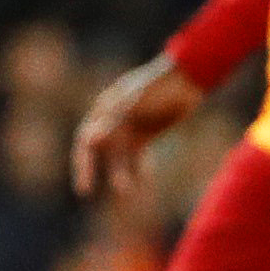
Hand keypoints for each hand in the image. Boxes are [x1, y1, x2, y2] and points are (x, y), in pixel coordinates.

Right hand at [72, 58, 204, 198]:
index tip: (83, 184)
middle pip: (98, 151)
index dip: (82, 163)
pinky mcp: (146, 133)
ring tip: (126, 192)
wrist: (187, 79)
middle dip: (91, 170)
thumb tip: (90, 140)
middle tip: (85, 191)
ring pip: (120, 156)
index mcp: (103, 111)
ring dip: (120, 173)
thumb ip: (112, 122)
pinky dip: (139, 168)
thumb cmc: (158, 87)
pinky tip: (143, 182)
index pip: (85, 141)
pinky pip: (138, 155)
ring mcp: (129, 128)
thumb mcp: (134, 104)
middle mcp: (112, 121)